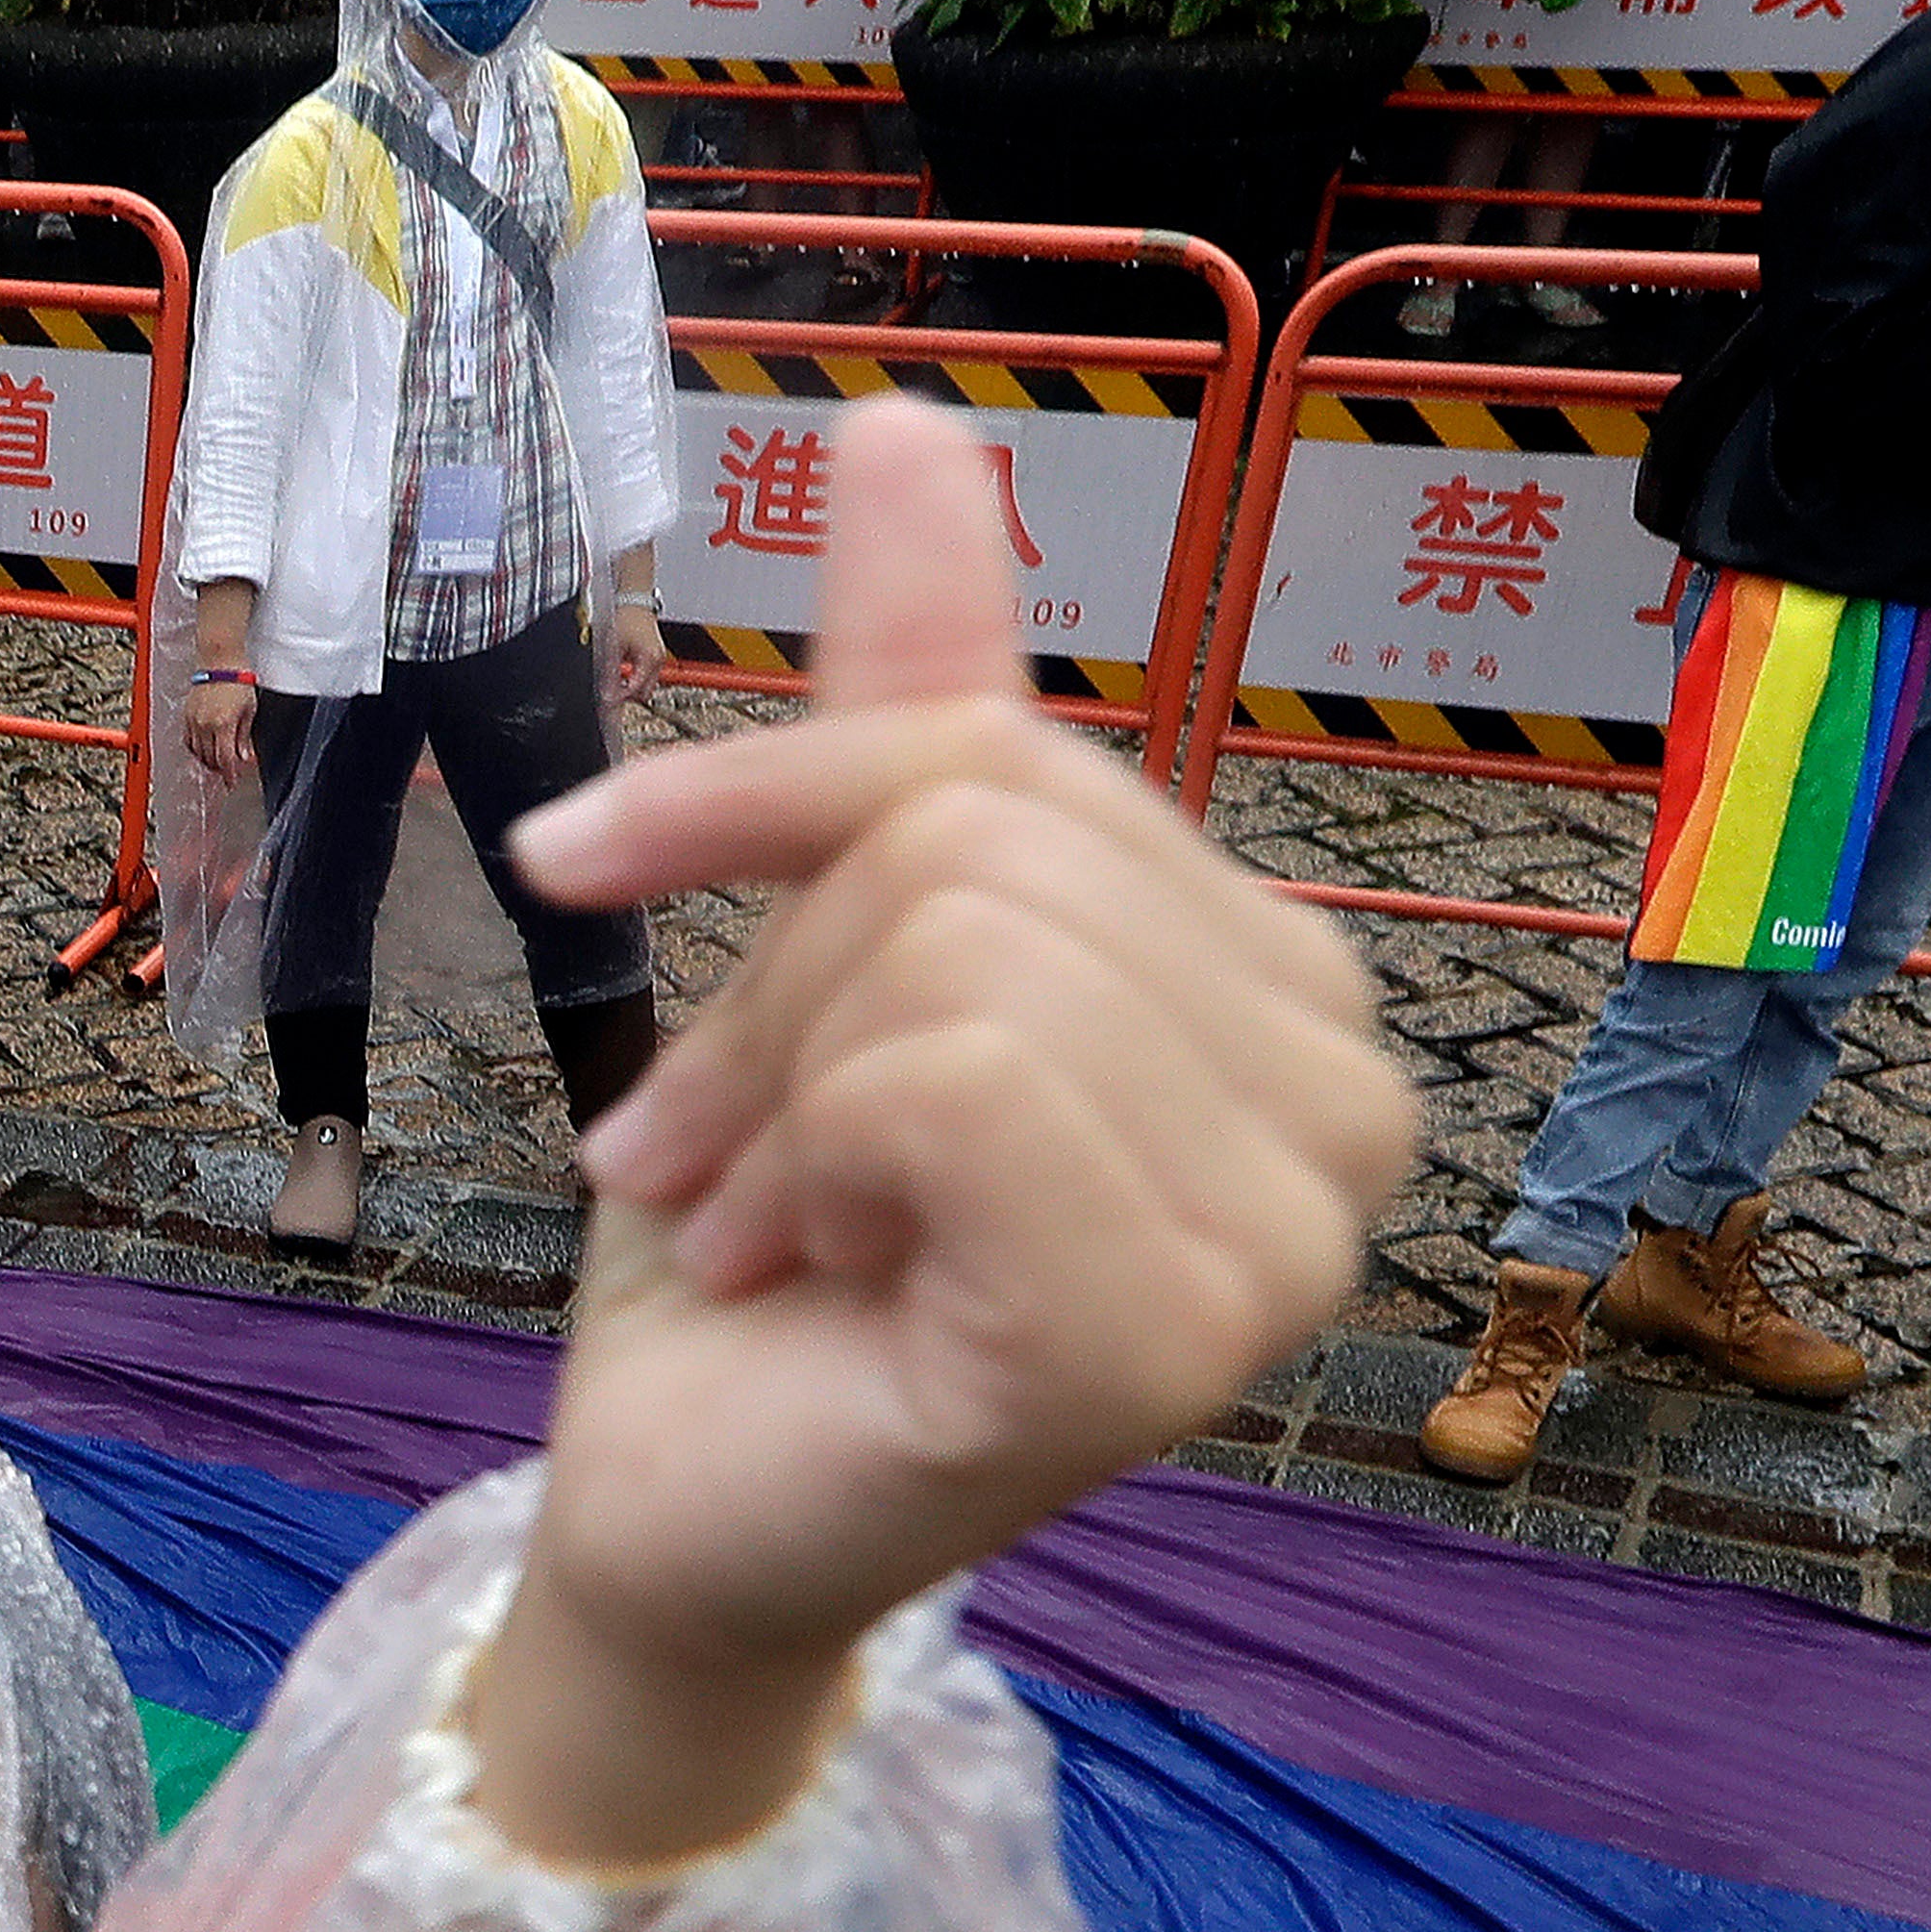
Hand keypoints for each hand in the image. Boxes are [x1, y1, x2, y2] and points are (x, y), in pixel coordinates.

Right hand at [175, 669, 253, 779]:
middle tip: (229, 771)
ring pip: (198, 752)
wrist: (220, 661)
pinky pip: (189, 740)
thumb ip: (244, 737)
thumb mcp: (249, 710)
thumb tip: (244, 757)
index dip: (229, 775)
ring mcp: (194, 720)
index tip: (232, 783)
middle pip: (210, 759)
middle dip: (220, 768)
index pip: (225, 760)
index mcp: (223, 725)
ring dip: (208, 760)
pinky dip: (197, 748)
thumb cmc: (237, 681)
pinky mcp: (187, 715)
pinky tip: (205, 748)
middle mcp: (205, 725)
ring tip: (218, 760)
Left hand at [473, 395, 1411, 1868]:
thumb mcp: (814, 939)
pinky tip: (813, 1281)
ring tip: (765, 1227)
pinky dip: (814, 1165)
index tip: (588, 878)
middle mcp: (1342, 1106)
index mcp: (1280, 992)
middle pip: (978, 843)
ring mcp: (1283, 1239)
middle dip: (768, 990)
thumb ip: (909, 696)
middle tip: (714, 1159)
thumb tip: (908, 421)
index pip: (1008, 759)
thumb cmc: (760, 1256)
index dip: (770, 803)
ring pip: (956, 953)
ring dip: (775, 1097)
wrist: (673, 1510)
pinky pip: (953, 1082)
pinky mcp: (1166, 1337)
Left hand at [600, 598, 667, 708]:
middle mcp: (658, 661)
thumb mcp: (613, 647)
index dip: (620, 697)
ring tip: (615, 685)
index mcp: (649, 659)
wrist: (635, 602)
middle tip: (611, 694)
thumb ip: (610, 672)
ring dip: (632, 688)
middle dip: (628, 696)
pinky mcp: (656, 657)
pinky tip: (623, 676)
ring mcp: (659, 659)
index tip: (608, 701)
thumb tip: (606, 692)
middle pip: (644, 692)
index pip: (635, 688)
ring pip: (647, 686)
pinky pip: (648, 676)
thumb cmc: (626, 618)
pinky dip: (636, 679)